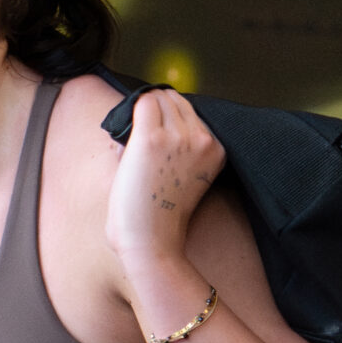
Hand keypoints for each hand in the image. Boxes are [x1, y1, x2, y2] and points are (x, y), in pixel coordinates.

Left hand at [103, 88, 224, 273]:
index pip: (190, 111)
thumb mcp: (187, 178)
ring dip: (143, 113)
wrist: (152, 244)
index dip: (168, 119)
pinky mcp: (152, 139)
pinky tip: (124, 134)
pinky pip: (142, 102)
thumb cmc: (160, 221)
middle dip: (156, 112)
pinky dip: (130, 112)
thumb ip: (179, 149)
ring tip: (134, 144)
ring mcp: (178, 137)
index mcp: (216, 150)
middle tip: (142, 140)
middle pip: (176, 99)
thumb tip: (150, 119)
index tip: (156, 136)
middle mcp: (203, 139)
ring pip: (159, 98)